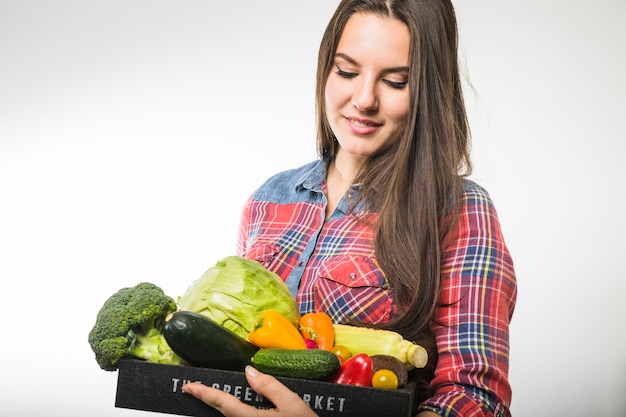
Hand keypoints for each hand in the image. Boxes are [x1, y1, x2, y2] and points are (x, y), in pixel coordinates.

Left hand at [182, 365, 317, 416]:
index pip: (223, 403)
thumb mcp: (293, 404)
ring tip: (215, 396)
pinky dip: (234, 413)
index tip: (189, 386)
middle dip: (210, 400)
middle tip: (196, 389)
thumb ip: (270, 387)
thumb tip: (250, 371)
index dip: (204, 393)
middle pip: (224, 413)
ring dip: (222, 407)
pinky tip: (237, 408)